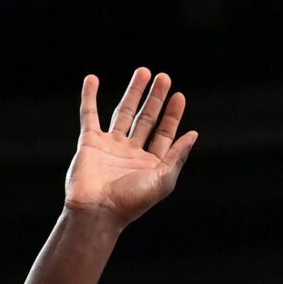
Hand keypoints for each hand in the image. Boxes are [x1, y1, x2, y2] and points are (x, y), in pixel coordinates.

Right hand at [65, 68, 197, 220]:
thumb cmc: (131, 201)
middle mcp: (130, 153)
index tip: (178, 96)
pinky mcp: (89, 143)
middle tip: (163, 77)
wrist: (97, 211)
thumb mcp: (163, 179)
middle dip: (155, 98)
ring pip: (122, 113)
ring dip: (132, 93)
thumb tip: (193, 135)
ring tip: (143, 72)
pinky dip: (89, 97)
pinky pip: (89, 115)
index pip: (164, 133)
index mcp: (149, 163)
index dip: (172, 115)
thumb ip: (177, 156)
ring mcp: (109, 146)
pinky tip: (92, 79)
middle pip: (145, 119)